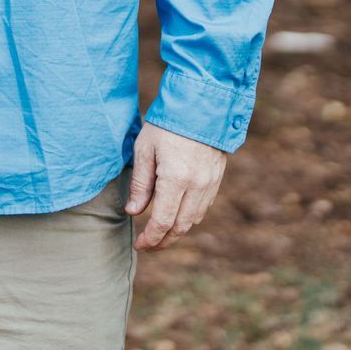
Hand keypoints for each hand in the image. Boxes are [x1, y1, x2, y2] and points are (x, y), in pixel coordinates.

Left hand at [124, 122, 226, 251]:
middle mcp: (197, 186)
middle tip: (148, 245)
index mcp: (176, 180)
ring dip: (177, 231)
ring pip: (193, 220)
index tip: (139, 244)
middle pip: (180, 227)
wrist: (202, 103)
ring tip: (160, 234)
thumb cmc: (167, 123)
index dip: (150, 238)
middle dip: (163, 241)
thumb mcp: (145, 149)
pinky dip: (189, 217)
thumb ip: (141, 184)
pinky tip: (177, 215)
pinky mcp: (217, 178)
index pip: (163, 222)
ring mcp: (210, 183)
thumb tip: (134, 212)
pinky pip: (203, 207)